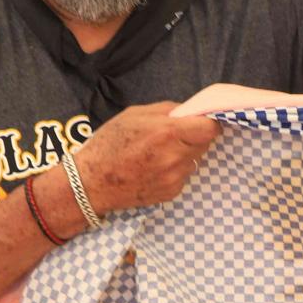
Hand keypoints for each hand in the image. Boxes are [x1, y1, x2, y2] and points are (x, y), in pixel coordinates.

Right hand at [71, 103, 222, 213]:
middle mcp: (174, 157)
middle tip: (174, 135)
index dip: (208, 123)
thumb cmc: (109, 144)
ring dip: (185, 154)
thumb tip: (190, 111)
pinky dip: (175, 170)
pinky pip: (184, 175)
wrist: (92, 183)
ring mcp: (174, 178)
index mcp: (166, 133)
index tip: (201, 121)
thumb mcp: (134, 115)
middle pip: (205, 144)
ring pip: (195, 160)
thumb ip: (167, 111)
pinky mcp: (172, 192)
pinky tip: (154, 168)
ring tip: (159, 153)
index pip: (210, 128)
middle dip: (194, 137)